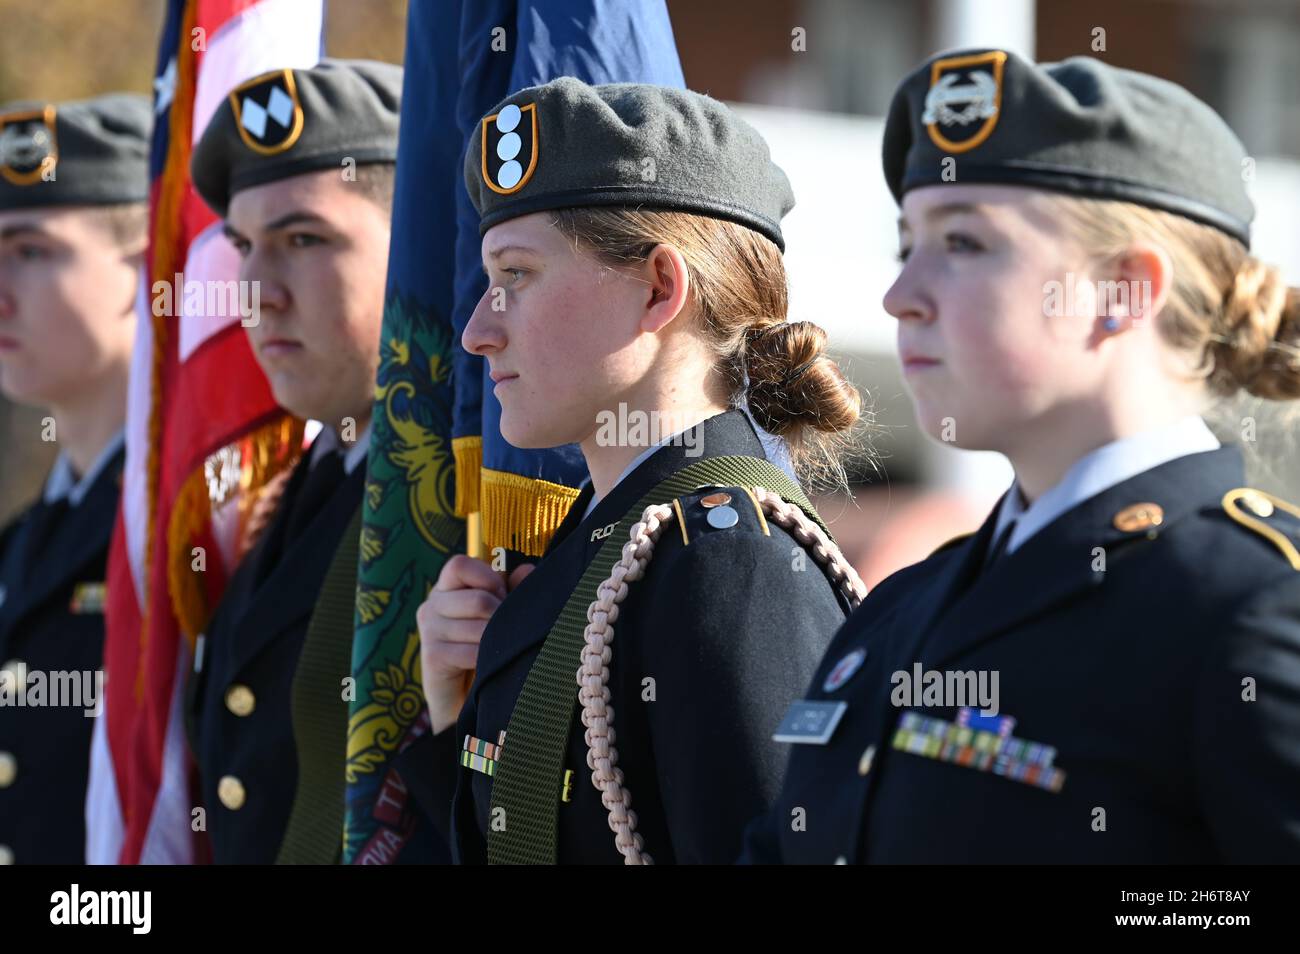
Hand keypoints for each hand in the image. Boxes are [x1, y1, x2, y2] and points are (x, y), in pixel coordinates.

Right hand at [416, 554, 534, 733]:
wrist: (464, 701)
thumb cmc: (486, 651)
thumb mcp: (501, 615)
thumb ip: (513, 590)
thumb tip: (526, 568)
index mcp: (446, 589)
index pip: (459, 564)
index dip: (487, 577)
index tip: (501, 596)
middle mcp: (432, 605)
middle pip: (478, 599)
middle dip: (501, 616)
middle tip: (504, 632)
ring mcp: (429, 630)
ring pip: (480, 626)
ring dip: (497, 641)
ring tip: (497, 651)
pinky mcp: (432, 656)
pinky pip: (472, 651)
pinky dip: (487, 660)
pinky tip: (487, 667)